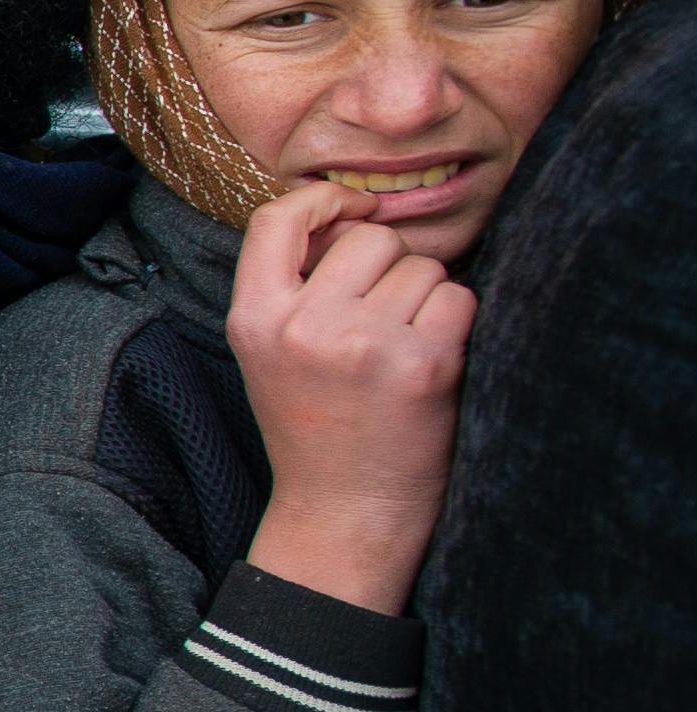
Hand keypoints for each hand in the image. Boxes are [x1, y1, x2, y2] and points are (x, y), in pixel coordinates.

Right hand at [231, 181, 473, 614]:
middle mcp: (302, 326)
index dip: (323, 200)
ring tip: (402, 348)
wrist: (343, 512)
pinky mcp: (422, 365)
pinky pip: (457, 299)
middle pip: (369, 239)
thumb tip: (350, 213)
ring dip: (426, 298)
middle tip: (381, 320)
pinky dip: (456, 323)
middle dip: (388, 267)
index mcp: (253, 318)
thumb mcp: (269, 352)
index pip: (277, 219)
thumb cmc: (314, 426)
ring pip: (421, 267)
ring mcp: (362, 344)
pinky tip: (432, 362)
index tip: (352, 209)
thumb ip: (291, 286)